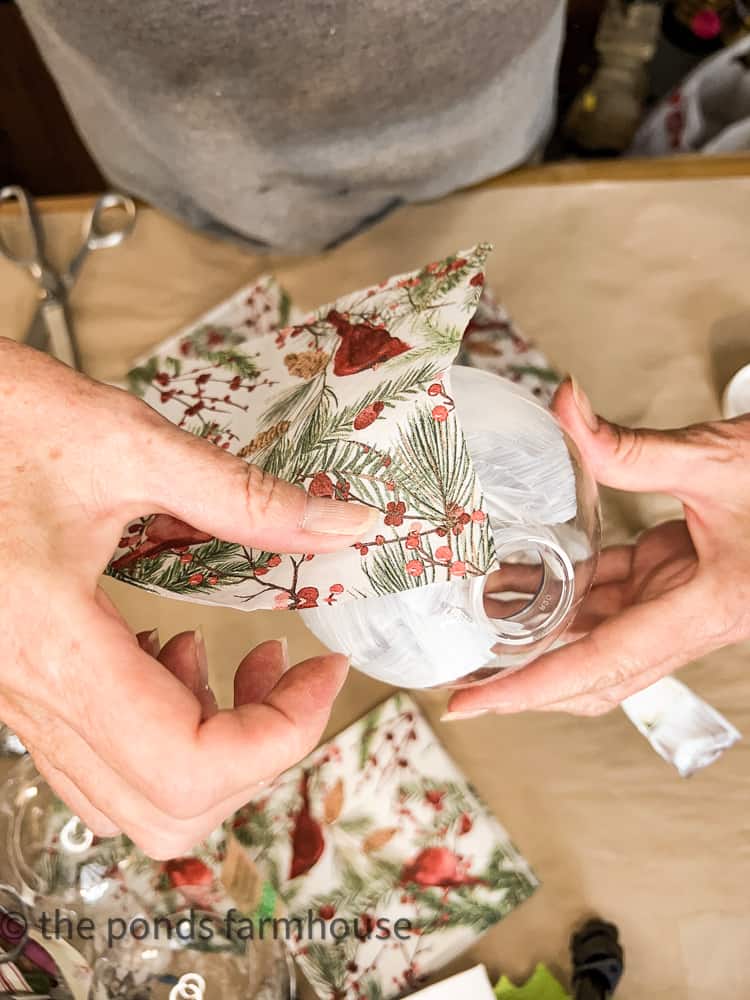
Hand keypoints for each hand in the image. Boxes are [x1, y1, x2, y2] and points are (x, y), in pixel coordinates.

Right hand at [0, 339, 374, 856]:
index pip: (190, 764)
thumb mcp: (126, 445)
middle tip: (294, 670)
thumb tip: (344, 525)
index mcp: (55, 643)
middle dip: (260, 751)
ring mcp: (22, 700)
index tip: (326, 670)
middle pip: (171, 808)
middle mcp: (30, 694)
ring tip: (244, 659)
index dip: (283, 735)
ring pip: (134, 798)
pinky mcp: (25, 685)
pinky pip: (102, 759)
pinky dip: (166, 729)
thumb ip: (243, 496)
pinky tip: (174, 652)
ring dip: (216, 747)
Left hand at [445, 377, 749, 719]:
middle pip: (594, 671)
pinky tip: (518, 577)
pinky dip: (561, 591)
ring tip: (473, 622)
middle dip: (526, 680)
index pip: (604, 662)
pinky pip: (606, 596)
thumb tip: (565, 406)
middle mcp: (688, 619)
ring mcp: (678, 601)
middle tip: (460, 683)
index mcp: (705, 607)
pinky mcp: (671, 577)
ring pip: (595, 636)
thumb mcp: (716, 458)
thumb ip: (633, 444)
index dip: (533, 687)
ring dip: (536, 632)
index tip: (476, 704)